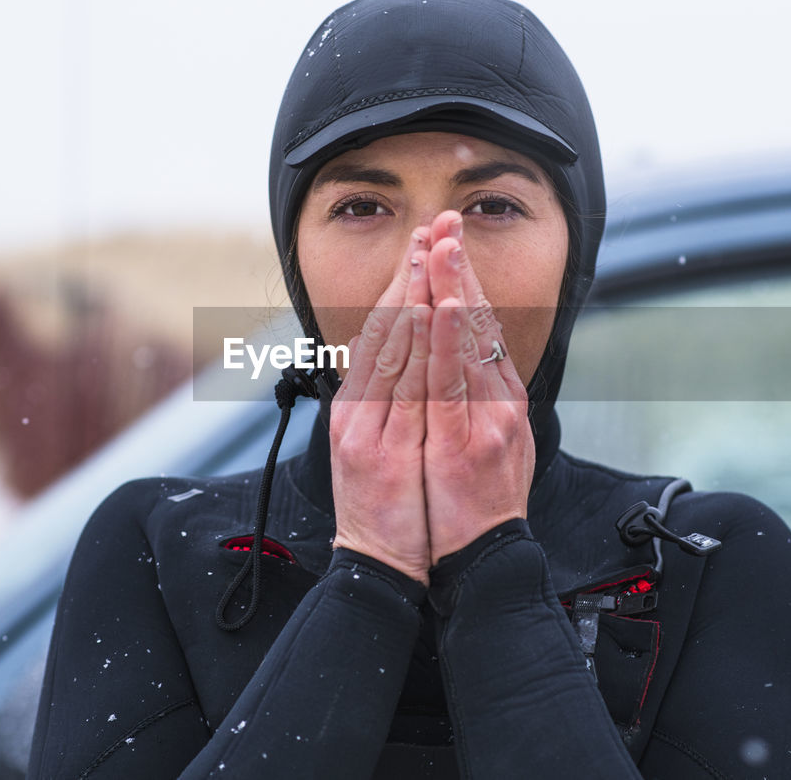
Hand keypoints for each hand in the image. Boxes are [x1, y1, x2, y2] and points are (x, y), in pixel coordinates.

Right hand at [329, 227, 434, 584]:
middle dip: (412, 273)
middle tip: (432, 226)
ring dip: (416, 295)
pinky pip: (407, 388)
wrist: (380, 563)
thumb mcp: (385, 443)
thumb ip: (395, 399)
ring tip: (432, 251)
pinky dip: (421, 346)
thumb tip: (412, 358)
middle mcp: (358, 408)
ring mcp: (369, 428)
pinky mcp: (381, 451)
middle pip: (387, 328)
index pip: (383, 328)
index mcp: (359, 402)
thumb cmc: (390, 504)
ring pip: (395, 349)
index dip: (405, 282)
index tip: (424, 242)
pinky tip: (433, 311)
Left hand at [423, 211, 534, 561]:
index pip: (478, 327)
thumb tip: (449, 362)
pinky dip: (450, 341)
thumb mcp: (479, 441)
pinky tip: (446, 308)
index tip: (445, 241)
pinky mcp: (467, 442)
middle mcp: (498, 401)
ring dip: (453, 289)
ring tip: (443, 246)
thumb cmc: (474, 505)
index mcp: (497, 399)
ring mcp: (486, 420)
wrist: (484, 560)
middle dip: (459, 268)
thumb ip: (467, 398)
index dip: (462, 280)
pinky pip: (454, 383)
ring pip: (467, 343)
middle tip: (445, 220)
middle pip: (478, 323)